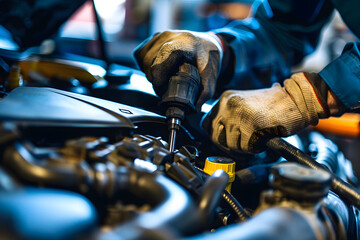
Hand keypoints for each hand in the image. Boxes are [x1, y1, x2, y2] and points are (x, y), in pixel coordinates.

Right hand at [133, 30, 222, 109]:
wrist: (209, 44)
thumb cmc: (209, 58)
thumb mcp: (211, 76)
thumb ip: (204, 93)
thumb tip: (194, 108)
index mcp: (184, 43)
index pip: (162, 60)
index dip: (158, 78)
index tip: (161, 91)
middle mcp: (170, 36)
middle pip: (150, 63)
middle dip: (155, 79)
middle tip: (166, 87)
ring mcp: (160, 35)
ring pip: (143, 59)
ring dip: (149, 72)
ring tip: (163, 77)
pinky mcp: (153, 38)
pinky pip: (141, 53)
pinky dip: (145, 64)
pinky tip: (157, 68)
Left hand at [202, 73, 330, 152]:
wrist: (298, 100)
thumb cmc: (274, 106)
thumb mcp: (245, 105)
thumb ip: (229, 117)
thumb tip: (217, 135)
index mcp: (226, 99)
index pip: (206, 124)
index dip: (214, 136)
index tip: (224, 141)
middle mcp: (229, 105)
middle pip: (215, 137)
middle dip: (228, 145)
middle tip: (242, 145)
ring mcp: (239, 115)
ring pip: (230, 144)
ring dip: (243, 148)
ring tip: (256, 139)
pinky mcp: (251, 126)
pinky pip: (245, 148)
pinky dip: (254, 149)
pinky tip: (262, 140)